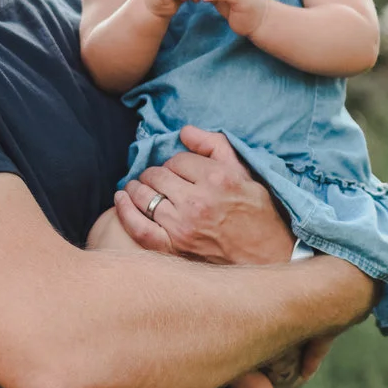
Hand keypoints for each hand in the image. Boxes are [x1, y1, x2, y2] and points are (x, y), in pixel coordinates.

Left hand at [113, 125, 296, 263]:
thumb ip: (214, 145)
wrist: (266, 256)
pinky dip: (124, 211)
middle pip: (158, 175)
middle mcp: (197, 201)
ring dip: (137, 187)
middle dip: (154, 173)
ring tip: (137, 186)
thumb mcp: (243, 172)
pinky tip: (120, 199)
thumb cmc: (257, 212)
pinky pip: (138, 227)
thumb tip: (183, 131)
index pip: (178, 159)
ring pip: (145, 196)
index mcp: (216, 178)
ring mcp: (182, 226)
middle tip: (156, 178)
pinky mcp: (173, 248)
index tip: (179, 170)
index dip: (176, 162)